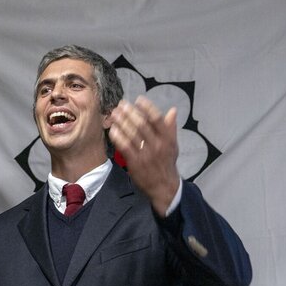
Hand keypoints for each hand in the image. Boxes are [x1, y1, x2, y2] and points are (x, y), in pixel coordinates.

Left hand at [108, 97, 180, 215]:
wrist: (164, 186)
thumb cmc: (166, 163)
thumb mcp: (173, 145)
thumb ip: (171, 128)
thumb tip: (172, 110)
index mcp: (167, 138)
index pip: (157, 119)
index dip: (147, 107)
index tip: (138, 99)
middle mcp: (157, 144)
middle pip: (142, 124)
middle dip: (129, 113)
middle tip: (120, 105)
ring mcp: (146, 154)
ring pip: (132, 134)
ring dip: (121, 122)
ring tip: (114, 114)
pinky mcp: (136, 162)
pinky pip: (125, 146)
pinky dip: (118, 137)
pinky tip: (112, 129)